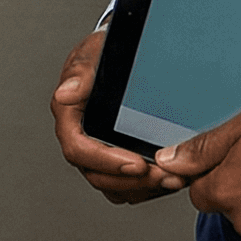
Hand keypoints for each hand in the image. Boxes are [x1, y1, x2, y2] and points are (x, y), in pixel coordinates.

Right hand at [52, 30, 180, 204]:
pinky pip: (128, 186)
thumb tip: (65, 93)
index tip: (137, 163)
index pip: (78, 149)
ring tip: (175, 179)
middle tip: (165, 176)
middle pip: (97, 175)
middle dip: (132, 181)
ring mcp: (99, 152)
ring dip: (144, 188)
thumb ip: (82, 73)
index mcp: (69, 116)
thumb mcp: (94, 54)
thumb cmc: (106, 52)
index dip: (105, 161)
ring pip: (114, 186)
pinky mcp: (118, 159)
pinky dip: (149, 188)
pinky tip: (171, 178)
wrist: (124, 53)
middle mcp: (81, 138)